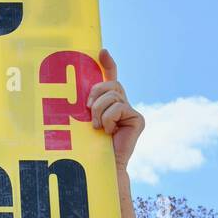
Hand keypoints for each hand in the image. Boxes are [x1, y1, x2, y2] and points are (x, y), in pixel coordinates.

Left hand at [86, 48, 143, 171]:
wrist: (101, 166)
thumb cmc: (88, 145)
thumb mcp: (83, 118)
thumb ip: (87, 104)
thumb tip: (79, 91)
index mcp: (109, 103)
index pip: (111, 78)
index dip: (108, 63)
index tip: (102, 51)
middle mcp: (123, 104)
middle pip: (111, 84)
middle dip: (95, 94)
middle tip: (87, 110)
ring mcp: (132, 111)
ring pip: (113, 96)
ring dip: (99, 111)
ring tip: (97, 127)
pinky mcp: (138, 119)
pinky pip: (119, 107)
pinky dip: (108, 118)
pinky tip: (108, 131)